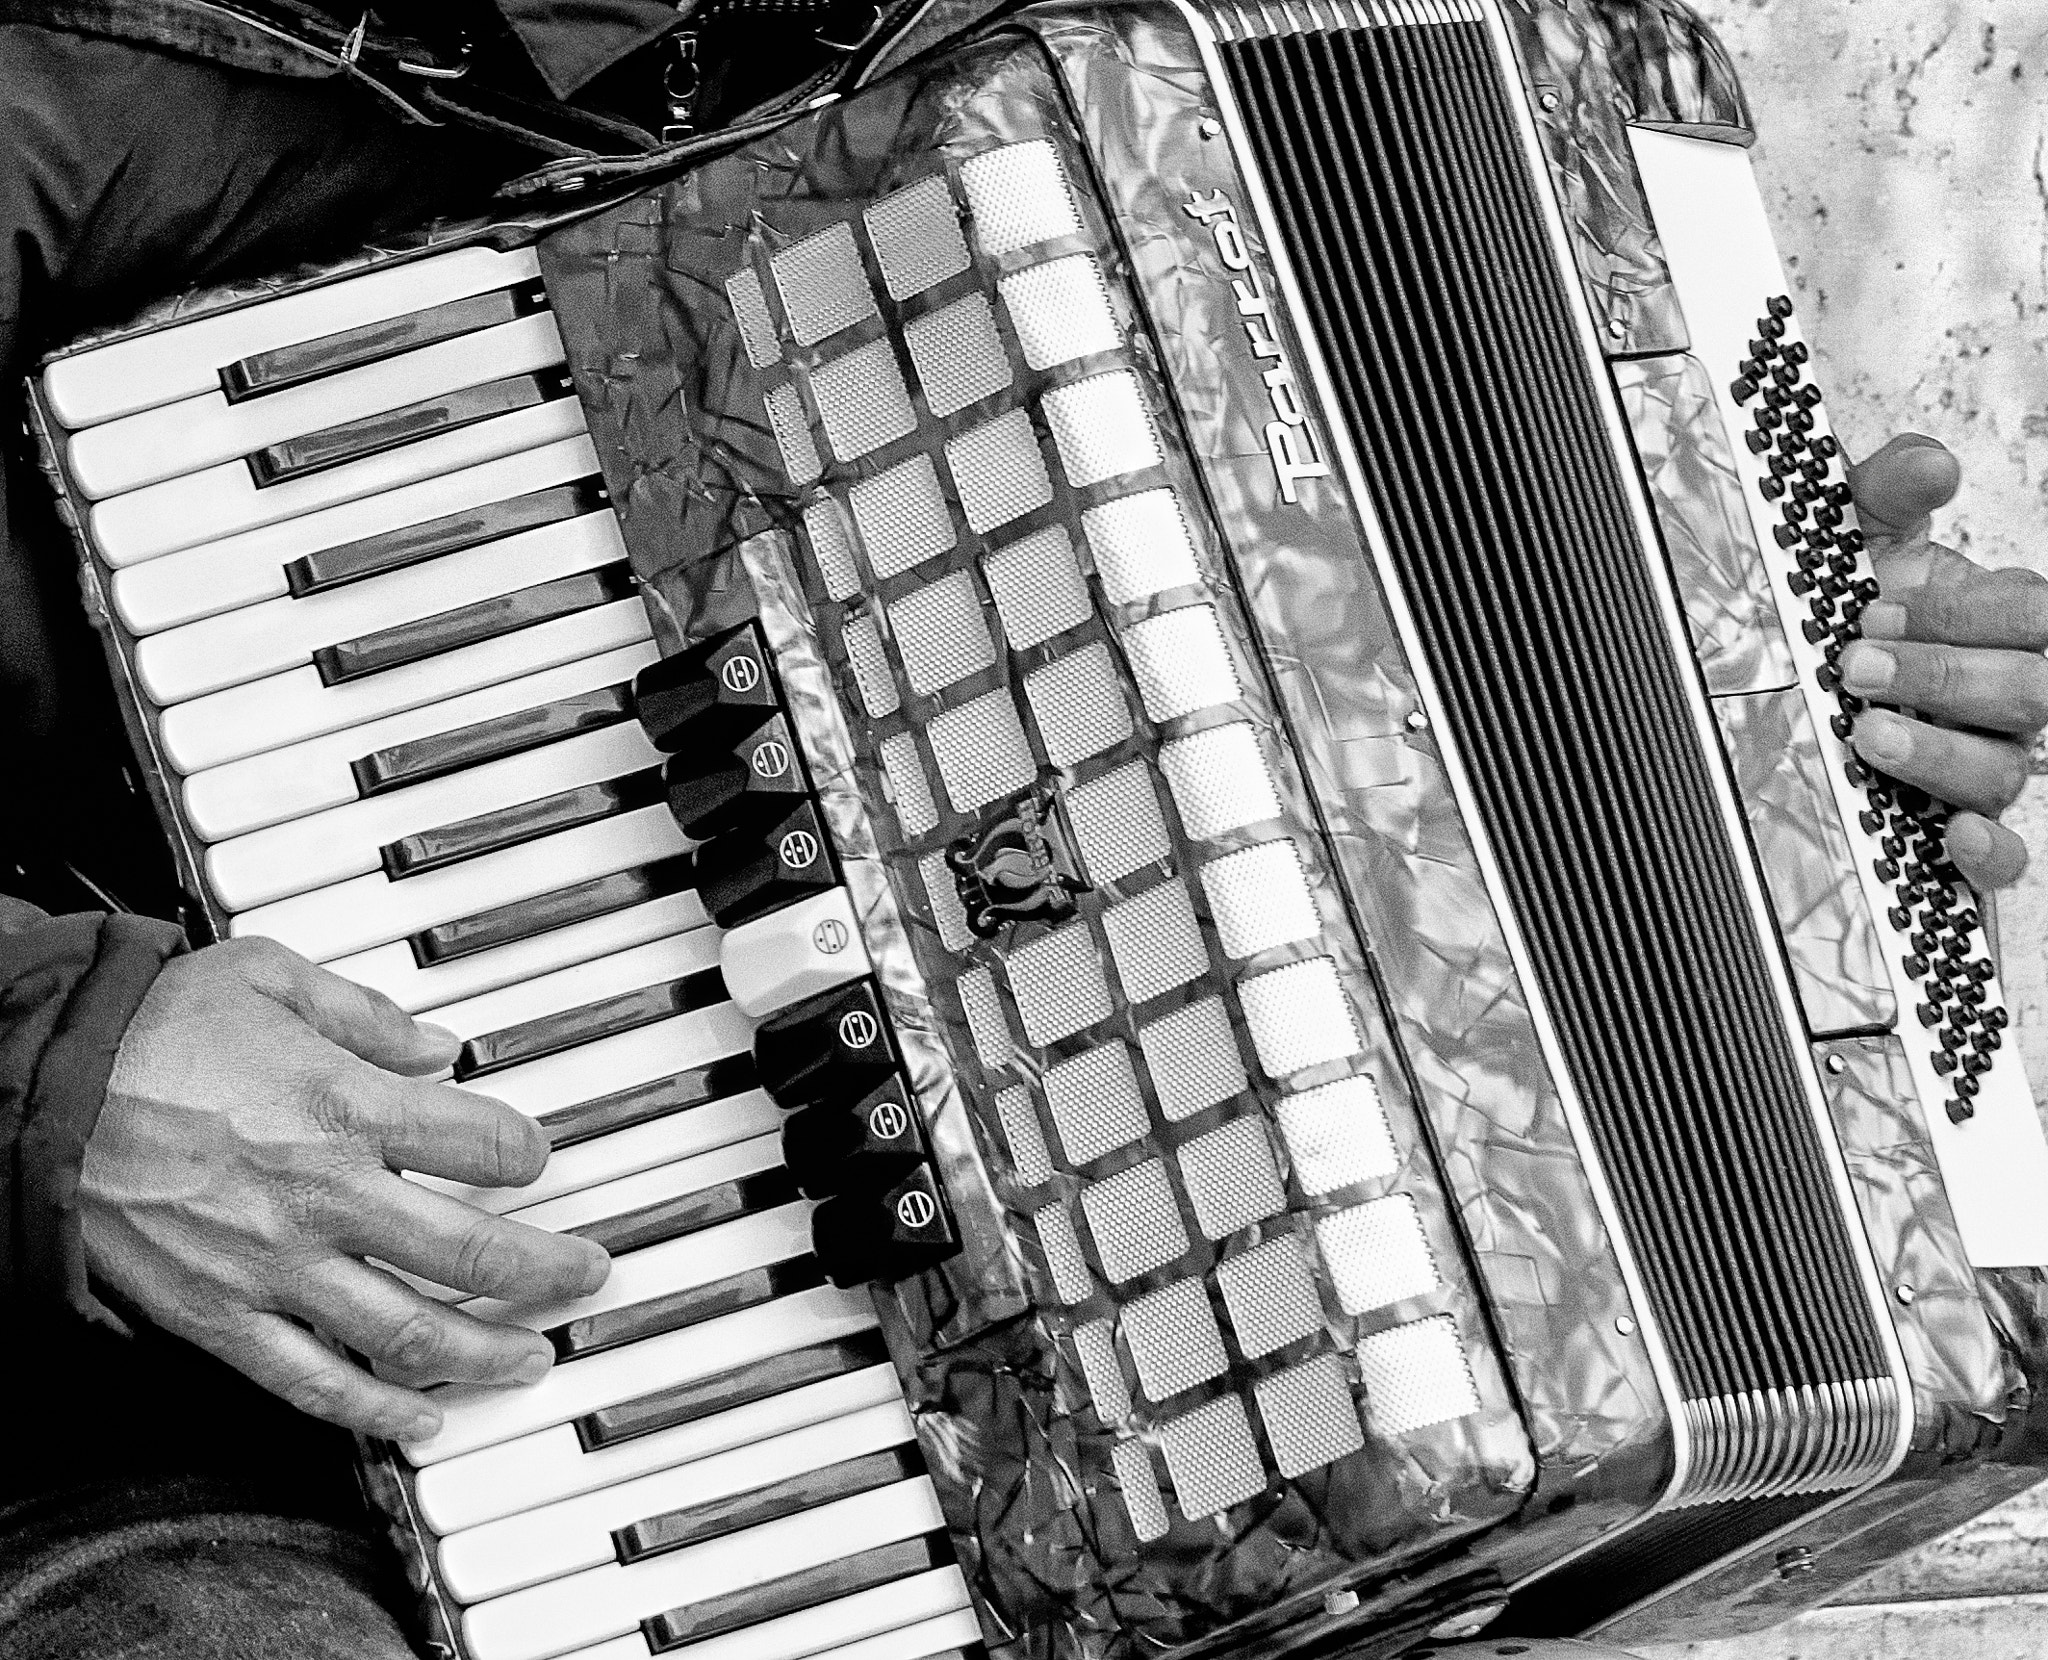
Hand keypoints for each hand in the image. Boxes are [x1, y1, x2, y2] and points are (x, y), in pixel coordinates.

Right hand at [80, 937, 610, 1442]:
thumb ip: (367, 1015)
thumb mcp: (271, 975)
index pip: (486, 1145)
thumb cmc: (149, 1032)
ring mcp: (277, 1266)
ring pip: (411, 1330)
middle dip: (548, 1270)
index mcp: (349, 1106)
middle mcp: (327, 1194)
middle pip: (474, 1252)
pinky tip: (424, 1418)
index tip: (537, 1159)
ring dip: (487, 1351)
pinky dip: (377, 1411)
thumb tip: (439, 1048)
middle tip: (587, 1274)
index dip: (530, 1154)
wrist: (37, 1096)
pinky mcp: (223, 1317)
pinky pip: (314, 1381)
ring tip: (533, 1355)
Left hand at [1837, 433, 2044, 887]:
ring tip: (1868, 737)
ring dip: (1940, 755)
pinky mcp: (1960, 820)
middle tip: (1856, 667)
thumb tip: (1929, 464)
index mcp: (2009, 619)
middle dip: (1941, 678)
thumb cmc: (1851, 592)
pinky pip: (2008, 855)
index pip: (2030, 614)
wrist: (1808, 655)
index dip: (1959, 613)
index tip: (1874, 606)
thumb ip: (1890, 489)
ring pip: (2005, 770)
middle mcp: (2015, 694)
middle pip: (2030, 694)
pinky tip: (1956, 840)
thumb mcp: (1860, 531)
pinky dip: (1990, 854)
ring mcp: (1992, 759)